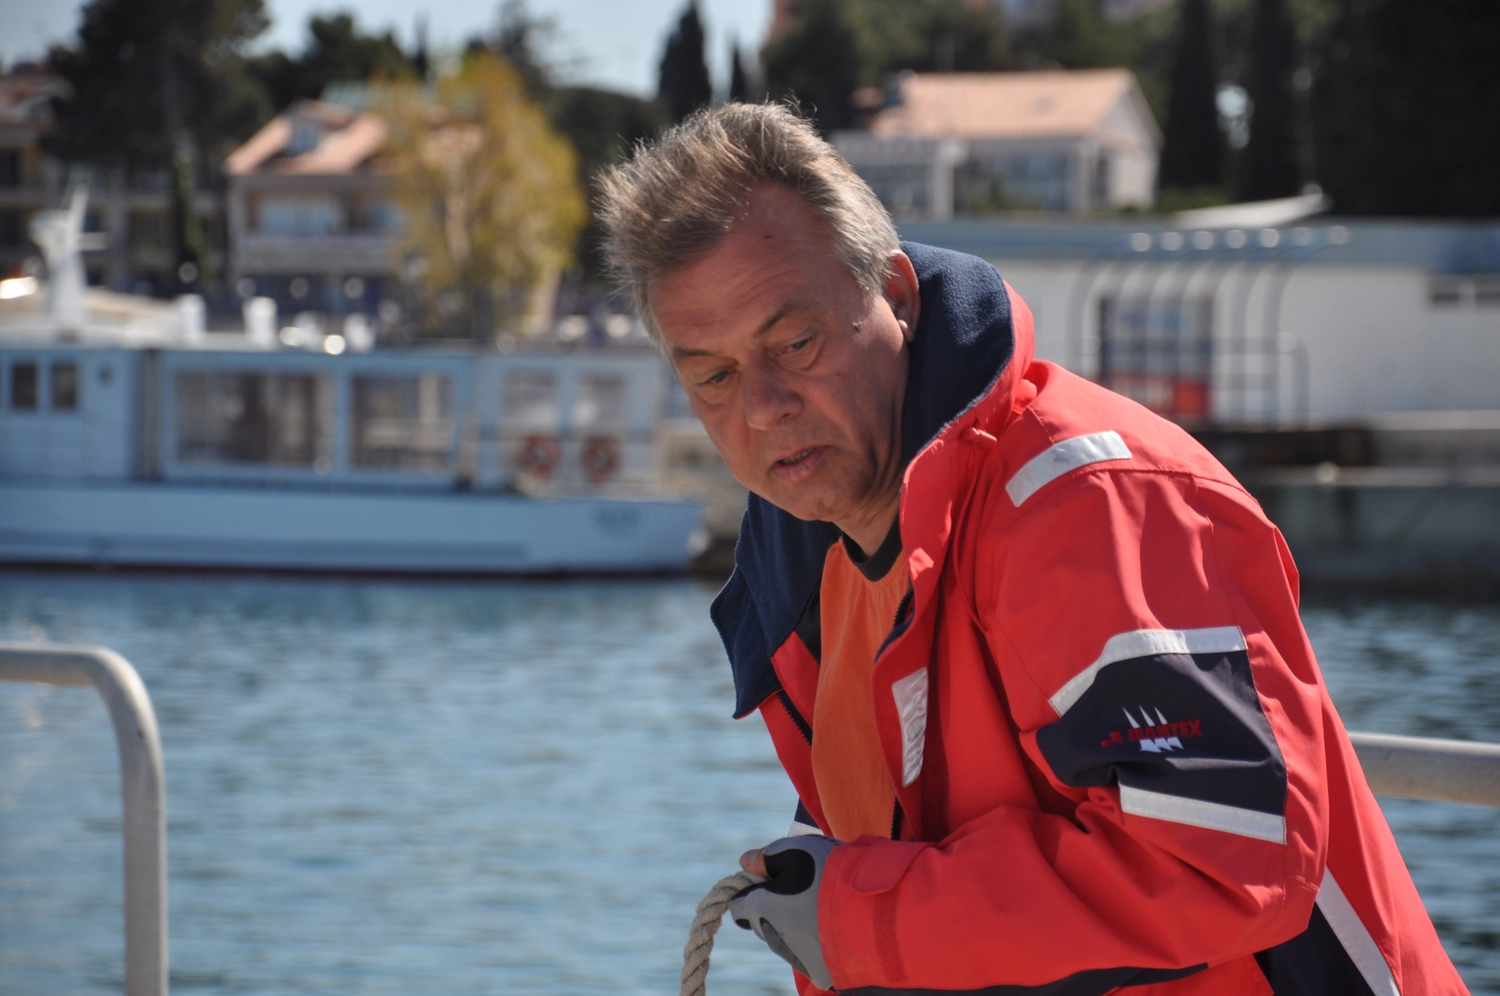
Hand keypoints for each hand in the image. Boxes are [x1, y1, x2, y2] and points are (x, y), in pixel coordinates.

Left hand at [727, 835, 839, 990]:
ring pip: (785, 939)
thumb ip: (768, 856)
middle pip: (761, 922)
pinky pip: (810, 956)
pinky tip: (837, 927)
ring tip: (826, 906)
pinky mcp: (820, 975)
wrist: (876, 916)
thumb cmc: (833, 876)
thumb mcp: (798, 851)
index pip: (737, 905)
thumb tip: (746, 860)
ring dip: (795, 925)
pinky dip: (817, 942)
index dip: (749, 889)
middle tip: (802, 888)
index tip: (770, 878)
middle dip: (772, 907)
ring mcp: (797, 959)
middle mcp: (774, 939)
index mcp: (762, 909)